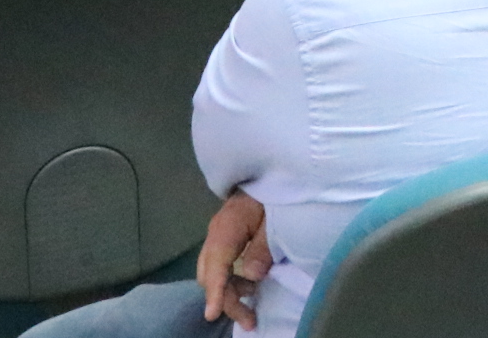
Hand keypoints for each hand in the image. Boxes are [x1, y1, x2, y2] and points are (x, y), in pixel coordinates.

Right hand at [198, 191, 268, 329]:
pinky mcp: (227, 236)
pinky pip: (222, 264)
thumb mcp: (277, 217)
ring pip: (213, 271)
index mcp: (227, 226)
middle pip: (209, 273)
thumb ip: (264, 246)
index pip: (216, 265)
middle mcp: (217, 232)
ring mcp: (220, 233)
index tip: (212, 314)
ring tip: (252, 307)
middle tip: (249, 319)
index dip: (216, 291)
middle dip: (224, 299)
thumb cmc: (278, 190)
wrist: (275, 167)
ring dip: (229, 291)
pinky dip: (231, 280)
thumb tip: (251, 276)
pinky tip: (249, 287)